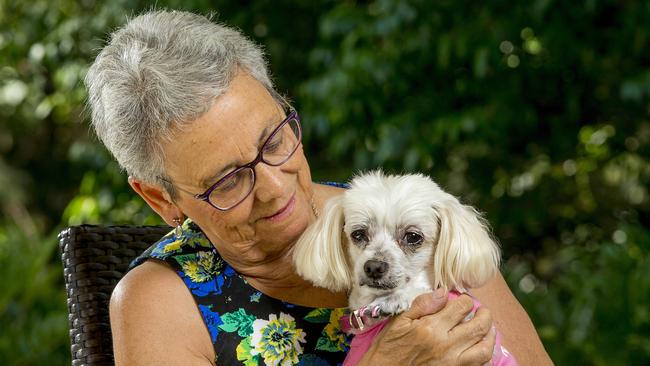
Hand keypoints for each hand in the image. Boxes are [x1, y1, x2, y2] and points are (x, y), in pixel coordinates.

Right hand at [358, 289, 495, 364]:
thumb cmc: (390, 348)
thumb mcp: (399, 321)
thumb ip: (422, 305)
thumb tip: (442, 292)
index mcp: (431, 328)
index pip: (461, 307)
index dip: (465, 300)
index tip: (463, 300)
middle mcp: (446, 346)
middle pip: (478, 326)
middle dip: (484, 314)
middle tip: (481, 311)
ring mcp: (453, 363)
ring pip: (484, 348)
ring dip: (490, 335)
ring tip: (487, 328)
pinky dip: (486, 356)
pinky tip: (481, 348)